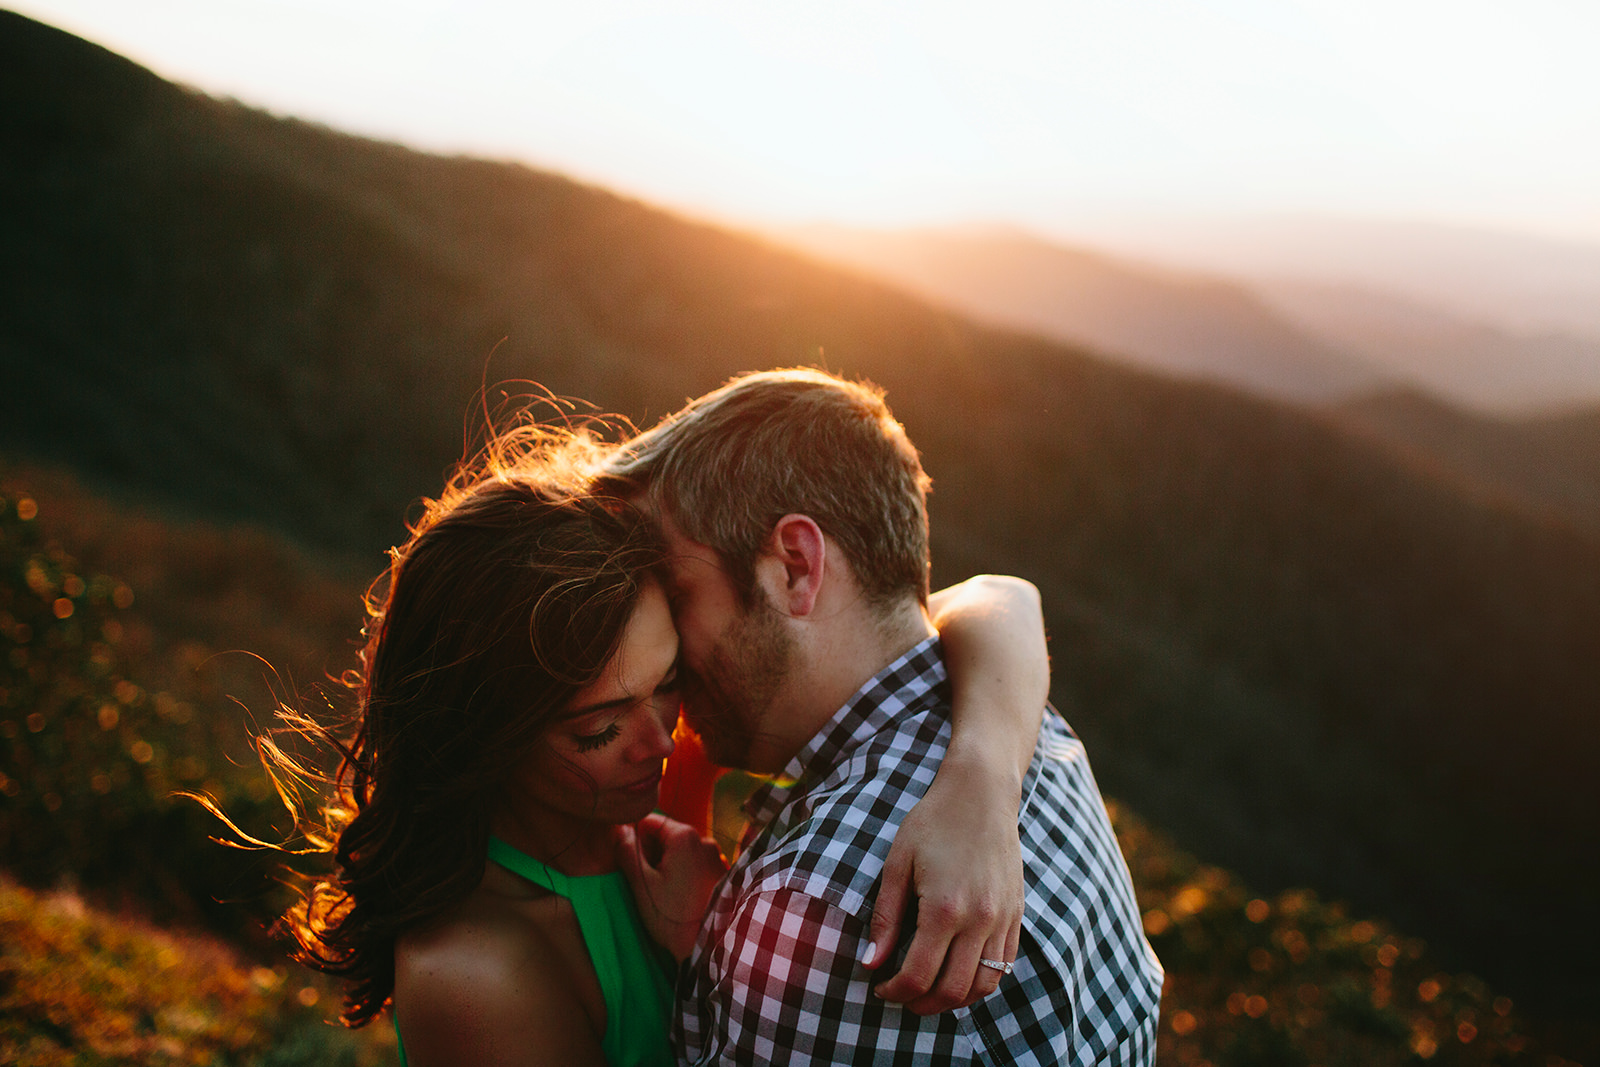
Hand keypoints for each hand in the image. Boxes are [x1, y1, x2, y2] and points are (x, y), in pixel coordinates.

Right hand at [616, 813, 727, 961]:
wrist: (709, 945)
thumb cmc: (673, 916)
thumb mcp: (642, 884)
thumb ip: (627, 852)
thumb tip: (619, 831)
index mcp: (685, 836)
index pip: (649, 821)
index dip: (634, 839)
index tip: (629, 862)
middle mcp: (704, 840)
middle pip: (666, 835)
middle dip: (650, 853)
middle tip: (644, 882)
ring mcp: (715, 856)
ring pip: (679, 851)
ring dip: (665, 865)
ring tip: (660, 893)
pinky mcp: (720, 874)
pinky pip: (693, 863)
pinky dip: (681, 874)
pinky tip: (677, 897)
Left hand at [863, 755, 1023, 1013]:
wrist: (981, 793)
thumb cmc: (933, 822)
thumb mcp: (898, 863)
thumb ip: (885, 918)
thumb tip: (871, 963)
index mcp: (944, 908)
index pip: (918, 975)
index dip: (894, 991)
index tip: (878, 986)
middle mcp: (979, 920)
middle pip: (952, 990)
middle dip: (921, 1004)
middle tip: (901, 997)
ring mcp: (1002, 919)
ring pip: (983, 985)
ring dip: (953, 1000)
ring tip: (928, 992)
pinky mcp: (1016, 914)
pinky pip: (1004, 965)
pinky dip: (981, 981)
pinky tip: (958, 974)